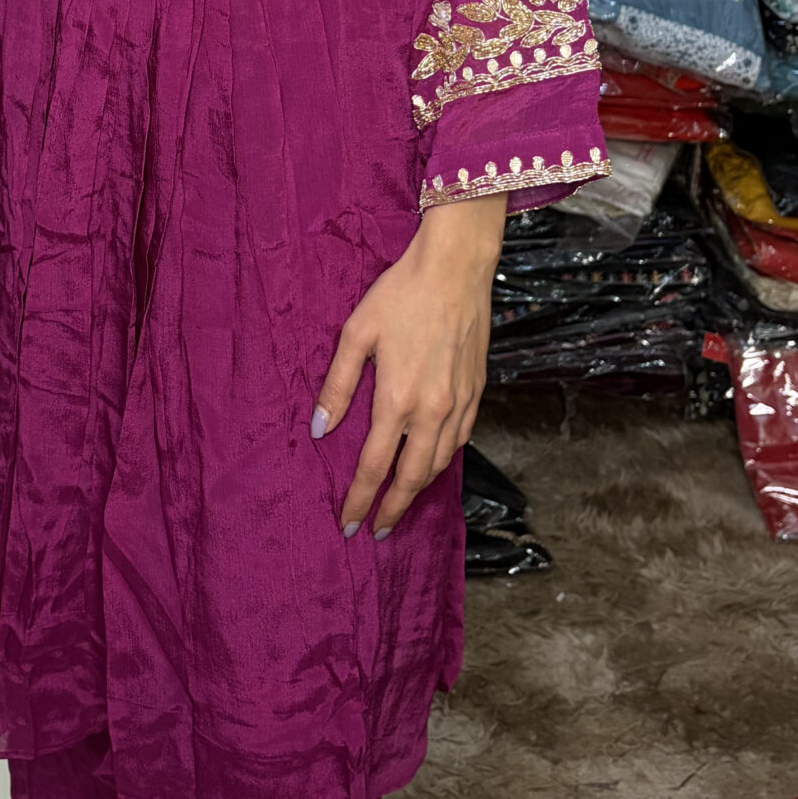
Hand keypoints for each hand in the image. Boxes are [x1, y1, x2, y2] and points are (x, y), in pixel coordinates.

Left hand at [316, 196, 505, 538]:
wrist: (456, 268)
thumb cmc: (401, 295)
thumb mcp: (357, 334)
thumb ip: (338, 386)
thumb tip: (320, 428)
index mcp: (398, 399)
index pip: (375, 466)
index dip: (359, 499)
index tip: (348, 525)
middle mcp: (433, 410)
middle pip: (413, 477)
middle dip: (393, 509)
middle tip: (377, 529)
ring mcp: (460, 403)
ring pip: (440, 463)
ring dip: (419, 488)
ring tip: (400, 501)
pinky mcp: (477, 392)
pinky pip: (460, 440)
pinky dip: (443, 460)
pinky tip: (431, 461)